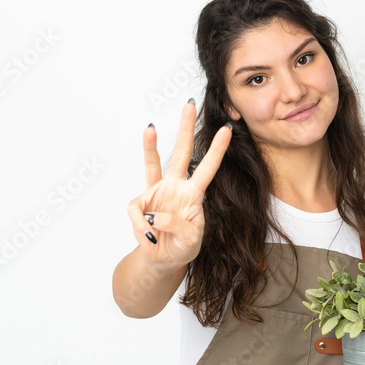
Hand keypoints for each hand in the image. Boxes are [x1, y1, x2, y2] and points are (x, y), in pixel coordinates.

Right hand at [126, 101, 231, 266]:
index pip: (208, 168)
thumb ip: (178, 226)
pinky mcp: (140, 204)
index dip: (217, 151)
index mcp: (194, 194)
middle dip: (184, 129)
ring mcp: (157, 192)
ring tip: (149, 128)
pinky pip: (137, 211)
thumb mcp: (191, 241)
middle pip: (181, 153)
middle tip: (188, 105)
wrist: (163, 258)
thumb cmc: (182, 246)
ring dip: (150, 145)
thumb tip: (155, 216)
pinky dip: (142, 226)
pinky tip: (148, 236)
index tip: (227, 130)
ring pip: (152, 164)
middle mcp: (176, 187)